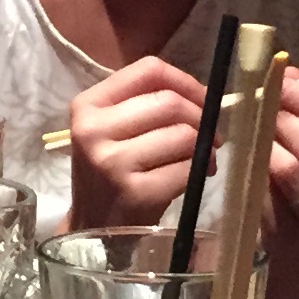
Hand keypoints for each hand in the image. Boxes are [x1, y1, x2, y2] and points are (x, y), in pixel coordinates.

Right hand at [66, 55, 207, 230]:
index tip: (202, 99)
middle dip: (201, 116)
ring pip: (183, 134)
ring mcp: (112, 163)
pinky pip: (186, 168)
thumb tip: (202, 95)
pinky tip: (198, 174)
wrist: (94, 227)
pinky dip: (202, 168)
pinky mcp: (135, 193)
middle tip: (211, 134)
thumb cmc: (111, 171)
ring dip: (204, 146)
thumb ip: (144, 102)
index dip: (185, 81)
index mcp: (88, 105)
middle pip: (169, 102)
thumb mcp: (111, 129)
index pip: (148, 71)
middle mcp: (94, 130)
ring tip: (203, 157)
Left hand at [266, 69, 298, 254]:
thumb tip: (289, 72)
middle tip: (260, 100)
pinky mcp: (297, 238)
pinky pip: (268, 193)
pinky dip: (255, 170)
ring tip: (251, 127)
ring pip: (290, 170)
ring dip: (265, 142)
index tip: (280, 80)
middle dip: (285, 118)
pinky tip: (248, 157)